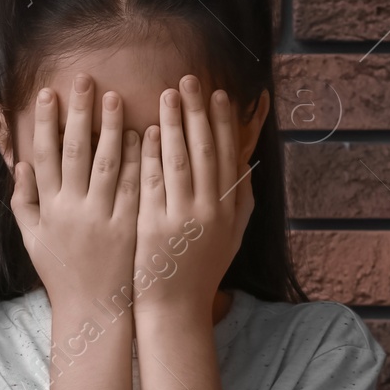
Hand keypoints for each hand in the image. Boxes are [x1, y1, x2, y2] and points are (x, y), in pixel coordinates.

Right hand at [11, 73, 140, 311]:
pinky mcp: (129, 227)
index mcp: (48, 209)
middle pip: (75, 152)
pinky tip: (144, 134)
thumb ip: (24, 201)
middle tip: (85, 80)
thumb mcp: (33, 239)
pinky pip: (136, 186)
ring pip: (108, 165)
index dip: (47, 123)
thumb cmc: (62, 272)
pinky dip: (140, 159)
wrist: (94, 309)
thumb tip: (21, 164)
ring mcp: (103, 218)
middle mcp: (73, 210)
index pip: (45, 155)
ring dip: (111, 128)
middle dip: (79, 113)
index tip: (51, 92)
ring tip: (116, 97)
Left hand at [134, 74, 252, 316]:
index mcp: (230, 210)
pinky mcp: (155, 227)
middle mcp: (211, 211)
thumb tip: (246, 165)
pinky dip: (150, 155)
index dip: (224, 123)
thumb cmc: (200, 270)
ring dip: (174, 124)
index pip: (229, 156)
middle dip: (198, 112)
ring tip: (167, 94)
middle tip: (189, 80)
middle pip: (206, 151)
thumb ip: (240, 200)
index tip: (218, 94)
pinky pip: (153, 182)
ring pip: (179, 161)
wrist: (175, 309)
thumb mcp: (231, 236)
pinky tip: (143, 130)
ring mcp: (183, 219)